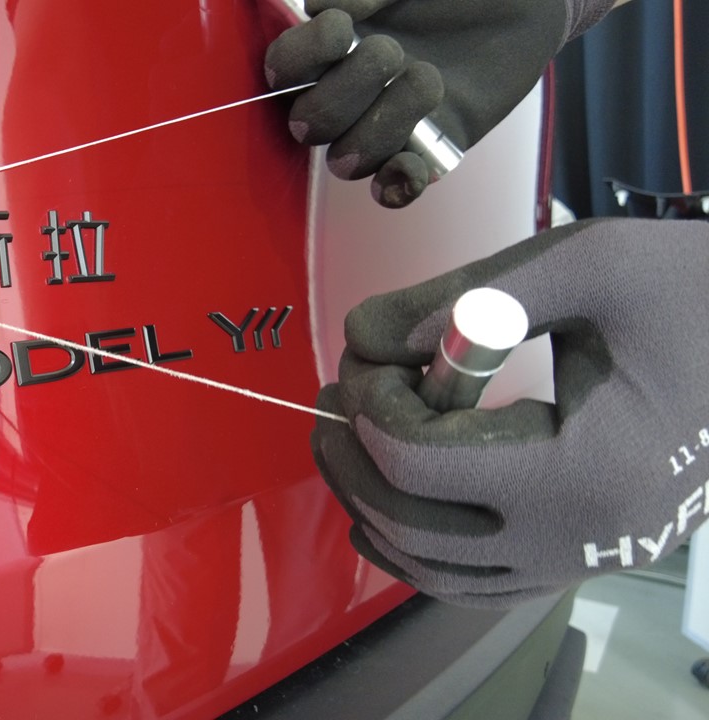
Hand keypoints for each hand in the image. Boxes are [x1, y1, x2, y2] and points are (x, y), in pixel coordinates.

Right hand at [264, 0, 583, 207]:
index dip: (298, 56)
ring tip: (430, 80)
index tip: (340, 28)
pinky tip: (413, 161)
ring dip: (382, 124)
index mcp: (334, 48)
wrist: (528, 4)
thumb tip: (317, 8)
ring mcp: (386, 125)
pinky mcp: (427, 149)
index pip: (283, 67)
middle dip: (344, 91)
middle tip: (392, 53)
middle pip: (308, 122)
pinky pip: (393, 187)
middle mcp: (350, 92)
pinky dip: (397, 183)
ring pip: (345, 159)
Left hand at [311, 219, 708, 607]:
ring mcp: (581, 559)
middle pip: (408, 523)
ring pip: (433, 568)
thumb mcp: (586, 264)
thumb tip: (363, 334)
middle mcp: (579, 536)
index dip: (367, 405)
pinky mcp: (581, 557)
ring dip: (372, 506)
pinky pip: (474, 582)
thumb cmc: (696, 292)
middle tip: (328, 396)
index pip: (417, 458)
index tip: (366, 353)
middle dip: (348, 457)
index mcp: (582, 467)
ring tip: (344, 442)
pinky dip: (418, 550)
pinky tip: (388, 506)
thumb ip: (462, 298)